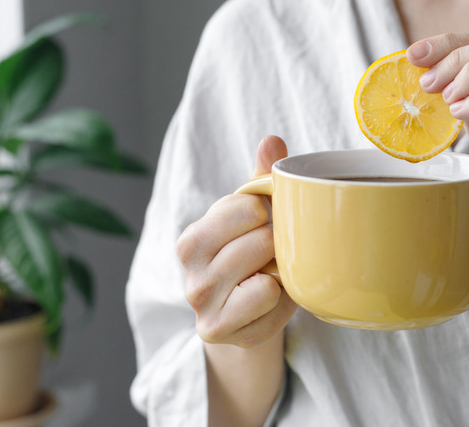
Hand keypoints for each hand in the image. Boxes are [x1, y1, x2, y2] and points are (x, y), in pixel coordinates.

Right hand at [176, 136, 296, 347]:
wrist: (247, 317)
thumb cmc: (251, 260)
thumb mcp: (254, 220)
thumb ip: (261, 180)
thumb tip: (271, 139)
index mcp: (192, 237)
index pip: (242, 207)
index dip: (266, 213)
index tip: (266, 223)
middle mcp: (189, 270)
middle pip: (256, 239)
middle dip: (276, 243)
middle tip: (275, 253)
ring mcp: (200, 303)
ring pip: (260, 270)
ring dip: (279, 271)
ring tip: (273, 274)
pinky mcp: (217, 329)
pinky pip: (266, 299)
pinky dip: (279, 299)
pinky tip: (271, 298)